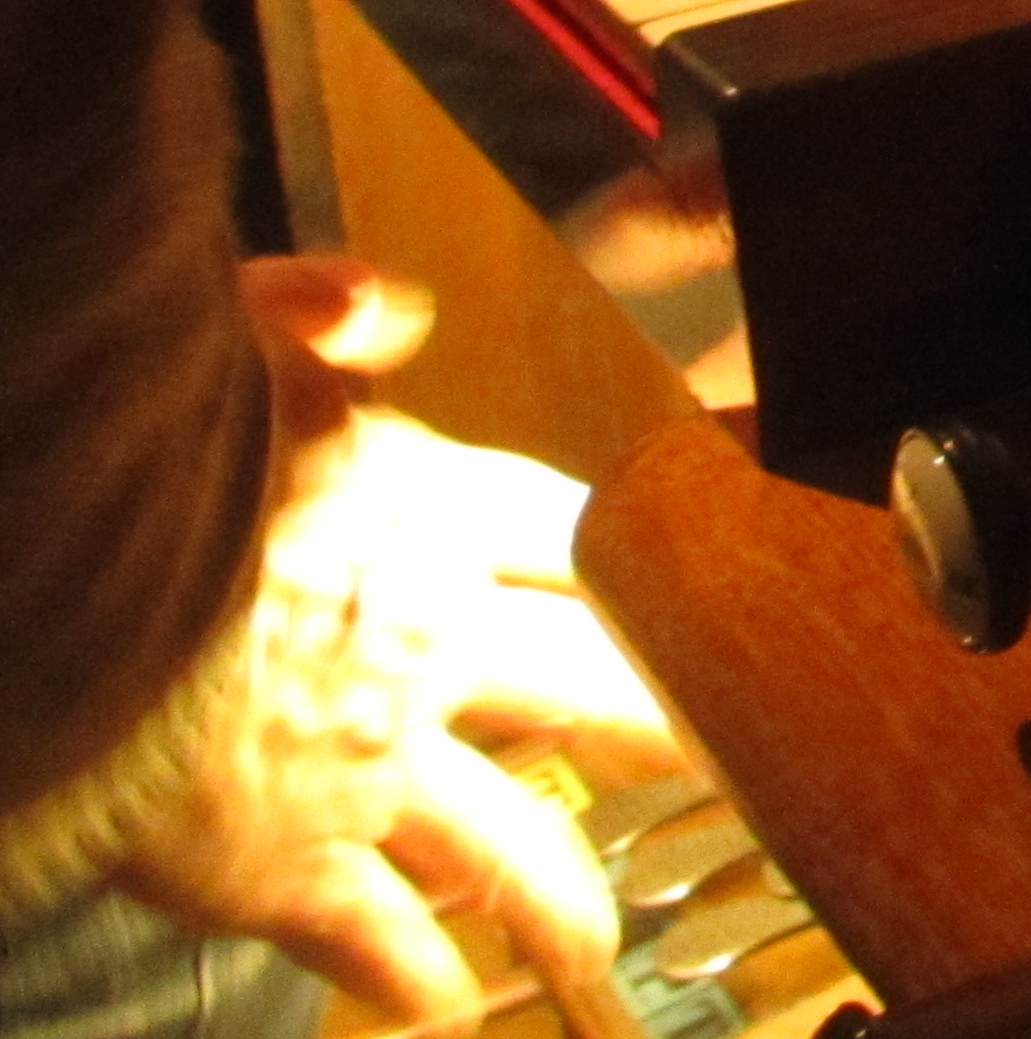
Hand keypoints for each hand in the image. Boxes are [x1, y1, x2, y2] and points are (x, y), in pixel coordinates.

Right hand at [110, 259, 692, 1035]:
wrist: (38, 587)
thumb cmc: (119, 463)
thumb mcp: (216, 338)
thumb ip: (315, 313)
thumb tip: (383, 302)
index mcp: (426, 508)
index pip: (569, 535)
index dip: (626, 557)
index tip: (679, 578)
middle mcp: (428, 642)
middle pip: (594, 688)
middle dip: (662, 725)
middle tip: (721, 752)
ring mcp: (368, 765)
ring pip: (514, 845)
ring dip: (564, 901)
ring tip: (599, 934)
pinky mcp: (286, 867)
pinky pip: (380, 942)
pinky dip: (418, 982)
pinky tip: (444, 1002)